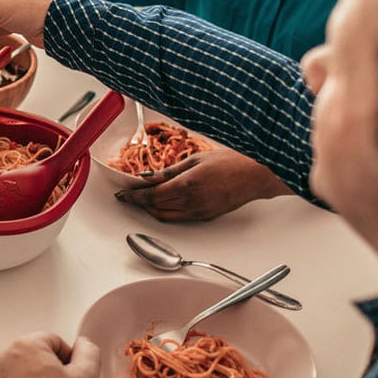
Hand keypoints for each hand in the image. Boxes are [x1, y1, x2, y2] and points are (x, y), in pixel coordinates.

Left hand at [0, 332, 98, 377]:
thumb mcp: (85, 377)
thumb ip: (87, 351)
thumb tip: (83, 345)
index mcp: (27, 345)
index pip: (53, 342)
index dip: (67, 359)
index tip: (69, 376)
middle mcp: (3, 358)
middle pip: (32, 357)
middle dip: (45, 371)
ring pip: (15, 374)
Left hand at [114, 148, 293, 221]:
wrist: (255, 176)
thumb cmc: (230, 162)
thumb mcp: (195, 159)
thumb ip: (170, 170)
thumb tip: (148, 177)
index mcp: (186, 186)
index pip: (151, 196)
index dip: (134, 196)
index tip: (122, 194)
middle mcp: (191, 203)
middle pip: (155, 208)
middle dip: (139, 203)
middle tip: (129, 195)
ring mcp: (199, 212)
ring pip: (166, 216)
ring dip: (151, 209)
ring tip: (142, 199)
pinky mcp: (206, 217)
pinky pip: (179, 218)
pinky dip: (166, 211)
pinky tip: (163, 202)